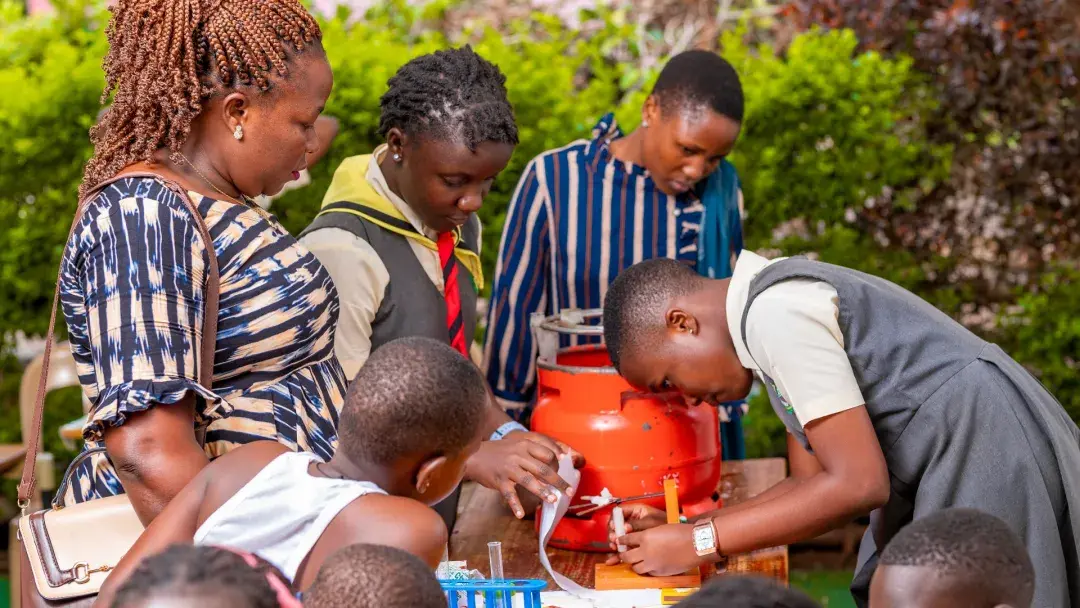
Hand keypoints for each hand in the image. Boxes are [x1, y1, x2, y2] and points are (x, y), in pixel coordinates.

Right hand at [465, 431, 583, 517]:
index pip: (548, 453)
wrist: (473, 455)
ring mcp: (508, 468)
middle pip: (543, 469)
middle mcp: (518, 455)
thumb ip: (533, 452)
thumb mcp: (516, 445)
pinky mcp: (499, 480)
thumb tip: (555, 463)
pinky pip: (509, 494)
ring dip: (542, 492)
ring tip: (552, 500)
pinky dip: (515, 505)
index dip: (558, 463)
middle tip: (569, 491)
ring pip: (529, 481)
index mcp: (524, 445)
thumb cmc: (499, 451)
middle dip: (558, 481)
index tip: (565, 471)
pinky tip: (520, 514)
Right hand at [606, 503, 667, 552]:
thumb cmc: (665, 523)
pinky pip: (624, 545)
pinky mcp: (634, 542)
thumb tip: (624, 528)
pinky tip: (615, 557)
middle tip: (614, 539)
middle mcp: (631, 520)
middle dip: (613, 532)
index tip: (613, 526)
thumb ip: (636, 524)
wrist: (676, 535)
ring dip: (615, 543)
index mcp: (635, 511)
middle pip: (616, 525)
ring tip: (615, 548)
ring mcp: (632, 532)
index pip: (619, 512)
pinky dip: (619, 551)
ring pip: (618, 537)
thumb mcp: (650, 521)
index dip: (614, 519)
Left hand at [611, 523, 704, 576]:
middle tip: (624, 552)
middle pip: (626, 556)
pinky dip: (647, 569)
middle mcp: (646, 551)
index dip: (622, 540)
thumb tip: (640, 539)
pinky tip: (650, 565)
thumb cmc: (682, 532)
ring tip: (636, 560)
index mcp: (645, 537)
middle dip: (623, 554)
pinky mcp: (660, 572)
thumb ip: (648, 534)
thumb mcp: (660, 527)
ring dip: (634, 564)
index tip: (619, 540)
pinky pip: (648, 572)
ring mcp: (652, 563)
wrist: (696, 544)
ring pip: (635, 567)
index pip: (626, 539)